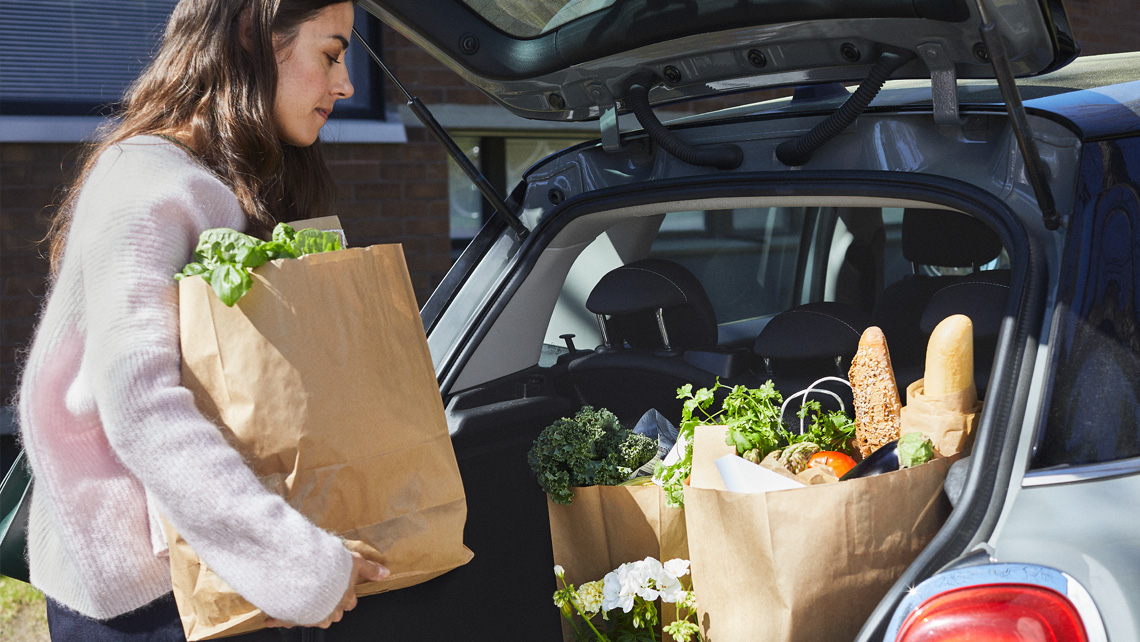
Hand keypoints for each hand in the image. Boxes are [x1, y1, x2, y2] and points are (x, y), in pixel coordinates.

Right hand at [265, 551, 387, 628]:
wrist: (306, 571)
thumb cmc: (331, 566)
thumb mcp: (355, 562)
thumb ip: (369, 569)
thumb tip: (385, 573)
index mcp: (344, 599)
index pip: (349, 603)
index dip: (344, 595)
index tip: (338, 587)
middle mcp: (329, 610)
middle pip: (330, 613)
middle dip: (326, 605)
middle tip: (319, 592)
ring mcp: (310, 614)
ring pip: (309, 619)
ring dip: (303, 612)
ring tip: (296, 600)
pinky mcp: (292, 615)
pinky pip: (284, 620)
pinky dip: (277, 619)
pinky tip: (270, 618)